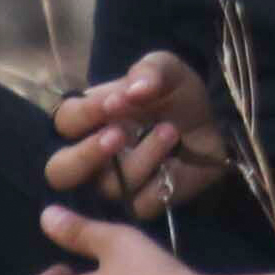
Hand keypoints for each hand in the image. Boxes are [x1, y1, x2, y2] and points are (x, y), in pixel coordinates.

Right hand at [43, 48, 226, 214]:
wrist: (215, 124)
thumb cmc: (176, 96)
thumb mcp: (167, 70)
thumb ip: (150, 70)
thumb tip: (134, 90)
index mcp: (86, 119)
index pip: (66, 121)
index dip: (85, 114)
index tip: (115, 102)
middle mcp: (91, 156)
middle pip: (60, 171)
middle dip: (86, 155)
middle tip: (117, 135)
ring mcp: (113, 184)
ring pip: (109, 185)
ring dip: (142, 157)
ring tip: (170, 131)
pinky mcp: (140, 204)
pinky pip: (140, 203)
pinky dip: (161, 182)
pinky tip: (177, 163)